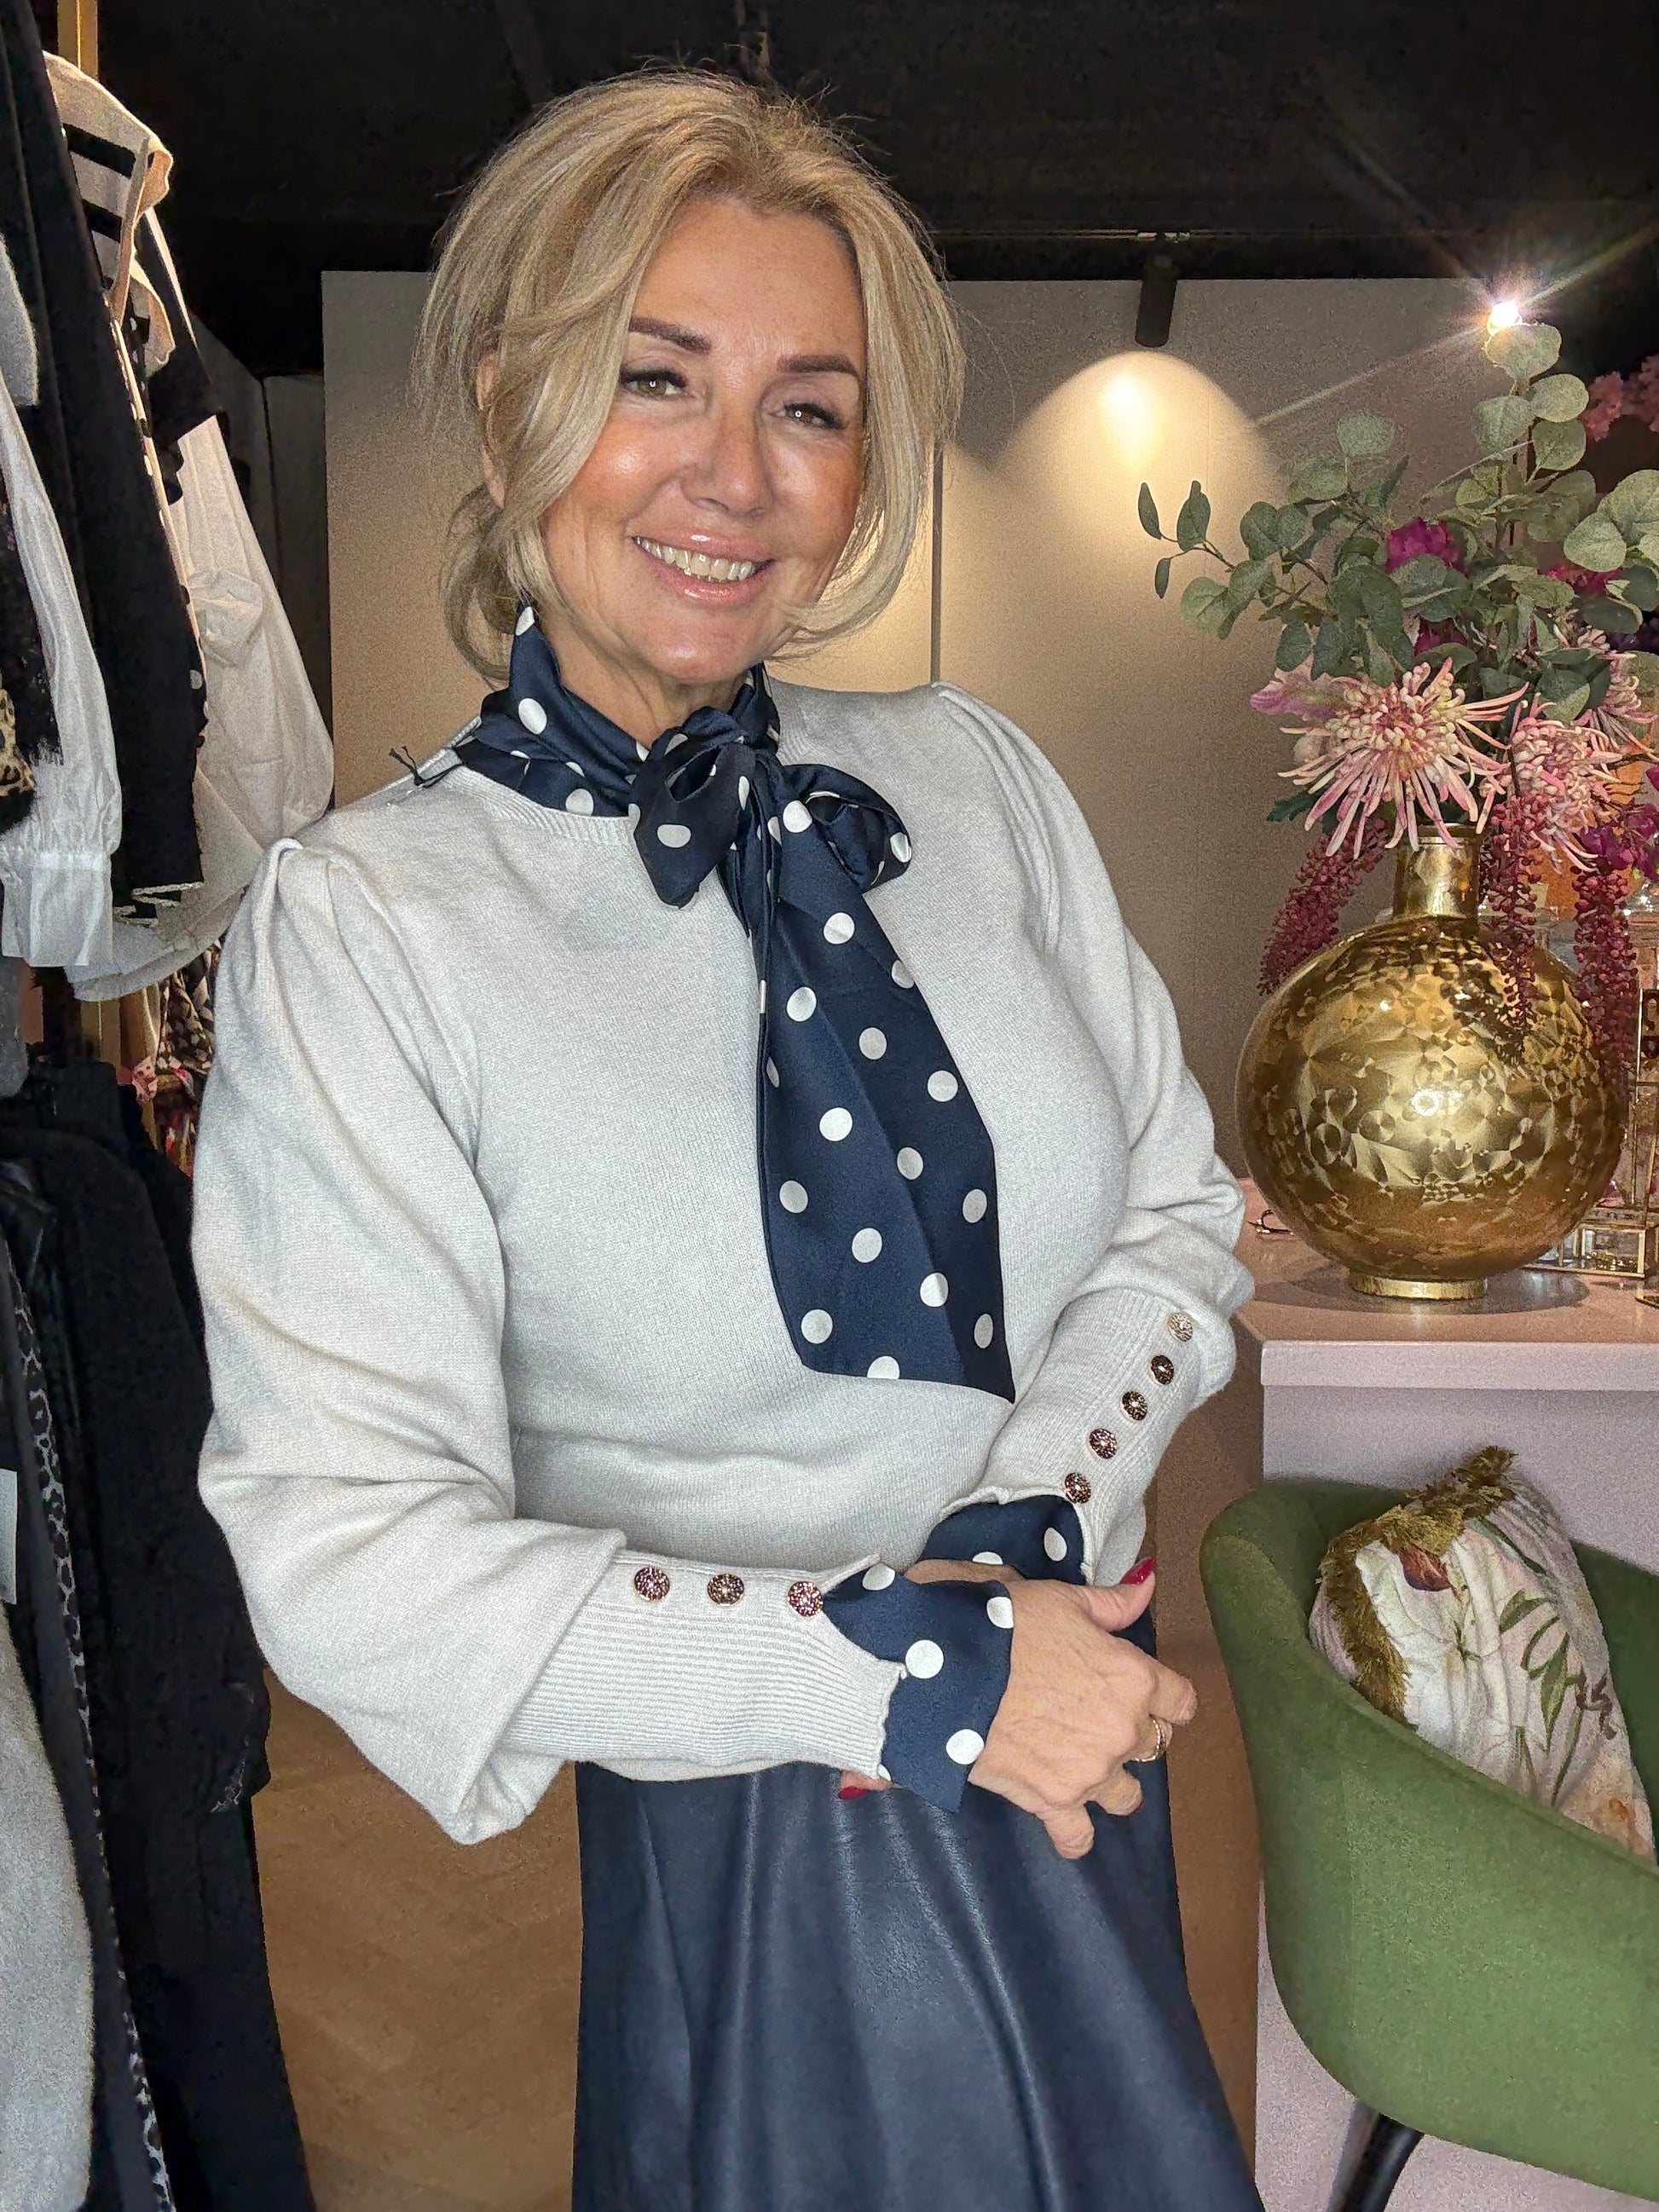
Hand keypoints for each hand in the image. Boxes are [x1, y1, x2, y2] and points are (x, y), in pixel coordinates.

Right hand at [840, 1563, 1195, 1861]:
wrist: (949, 1670)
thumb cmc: (1006, 1624)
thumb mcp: (1062, 1600)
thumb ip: (1113, 1602)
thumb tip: (1148, 1583)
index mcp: (1134, 1678)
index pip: (1181, 1700)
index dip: (1163, 1694)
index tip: (1141, 1690)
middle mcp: (1123, 1731)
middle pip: (1154, 1744)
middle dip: (1130, 1730)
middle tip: (1092, 1713)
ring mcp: (1092, 1772)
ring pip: (1128, 1795)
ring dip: (1111, 1779)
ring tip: (1081, 1761)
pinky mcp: (1054, 1802)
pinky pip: (1079, 1836)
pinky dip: (1073, 1831)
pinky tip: (1062, 1814)